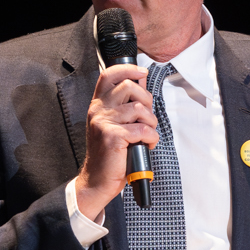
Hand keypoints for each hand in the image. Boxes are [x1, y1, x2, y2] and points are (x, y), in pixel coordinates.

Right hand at [75, 62, 158, 216]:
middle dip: (147, 100)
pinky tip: (147, 145)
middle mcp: (98, 111)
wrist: (97, 180)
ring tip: (147, 134)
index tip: (142, 73)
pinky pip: (143, 130)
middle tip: (147, 117)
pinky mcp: (112, 137)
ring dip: (151, 122)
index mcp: (97, 105)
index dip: (128, 69)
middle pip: (129, 87)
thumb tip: (141, 82)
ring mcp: (104, 123)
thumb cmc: (109, 154)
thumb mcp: (113, 125)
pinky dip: (151, 138)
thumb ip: (124, 105)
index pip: (109, 75)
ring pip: (139, 109)